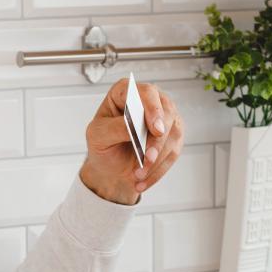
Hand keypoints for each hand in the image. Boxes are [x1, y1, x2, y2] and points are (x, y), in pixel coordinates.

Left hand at [80, 78, 184, 205]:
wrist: (110, 167)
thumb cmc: (103, 145)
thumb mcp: (98, 136)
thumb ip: (115, 128)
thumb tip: (135, 127)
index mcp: (126, 91)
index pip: (146, 92)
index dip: (153, 109)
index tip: (156, 129)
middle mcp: (149, 100)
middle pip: (166, 113)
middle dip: (156, 141)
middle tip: (146, 160)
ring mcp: (165, 116)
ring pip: (173, 134)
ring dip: (157, 158)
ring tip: (138, 174)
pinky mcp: (173, 135)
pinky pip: (173, 152)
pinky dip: (159, 169)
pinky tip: (143, 180)